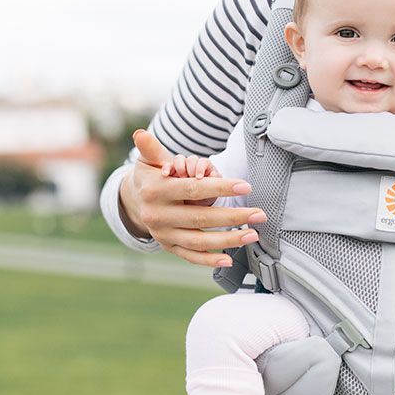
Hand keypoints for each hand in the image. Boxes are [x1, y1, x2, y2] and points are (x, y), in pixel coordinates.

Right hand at [118, 130, 266, 266]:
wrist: (135, 201)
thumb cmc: (152, 176)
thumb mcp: (149, 161)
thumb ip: (152, 149)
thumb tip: (141, 134)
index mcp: (155, 191)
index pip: (193, 189)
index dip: (220, 188)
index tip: (246, 186)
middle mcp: (157, 215)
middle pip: (201, 217)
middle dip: (233, 216)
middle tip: (259, 214)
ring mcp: (163, 234)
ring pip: (199, 240)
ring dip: (228, 239)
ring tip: (253, 234)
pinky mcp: (168, 246)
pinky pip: (191, 256)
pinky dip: (209, 260)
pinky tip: (229, 259)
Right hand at [162, 153, 220, 205]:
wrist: (196, 204)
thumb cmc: (207, 196)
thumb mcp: (213, 191)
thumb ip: (214, 182)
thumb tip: (213, 174)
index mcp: (206, 167)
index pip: (203, 162)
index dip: (200, 168)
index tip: (199, 178)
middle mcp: (194, 165)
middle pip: (191, 159)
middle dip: (191, 168)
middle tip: (190, 178)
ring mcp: (182, 167)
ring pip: (179, 159)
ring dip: (180, 167)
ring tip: (181, 178)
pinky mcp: (171, 172)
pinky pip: (168, 166)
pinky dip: (166, 168)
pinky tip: (165, 174)